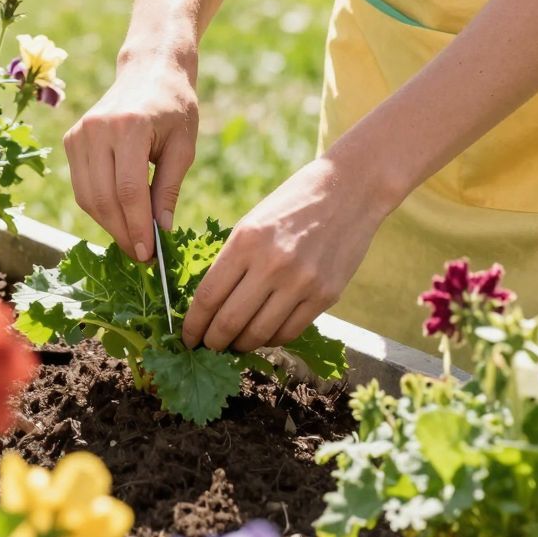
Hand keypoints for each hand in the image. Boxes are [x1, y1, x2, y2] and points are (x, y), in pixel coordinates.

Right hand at [63, 52, 197, 261]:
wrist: (150, 70)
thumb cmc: (175, 108)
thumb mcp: (183, 146)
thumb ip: (169, 189)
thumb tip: (162, 233)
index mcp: (129, 127)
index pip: (128, 190)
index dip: (137, 226)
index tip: (150, 254)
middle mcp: (97, 129)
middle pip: (102, 198)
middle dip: (122, 233)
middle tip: (142, 256)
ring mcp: (79, 133)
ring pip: (86, 197)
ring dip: (109, 225)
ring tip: (133, 240)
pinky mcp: (71, 139)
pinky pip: (81, 186)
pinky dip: (98, 207)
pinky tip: (120, 216)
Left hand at [180, 156, 385, 352]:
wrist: (350, 189)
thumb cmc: (293, 203)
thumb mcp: (253, 223)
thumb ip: (232, 262)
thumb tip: (209, 307)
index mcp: (247, 240)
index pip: (208, 297)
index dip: (192, 325)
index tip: (187, 337)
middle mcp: (272, 263)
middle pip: (229, 322)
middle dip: (212, 342)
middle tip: (208, 347)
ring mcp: (302, 282)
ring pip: (259, 334)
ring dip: (241, 346)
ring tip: (235, 343)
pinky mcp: (325, 295)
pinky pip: (289, 332)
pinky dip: (271, 340)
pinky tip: (264, 334)